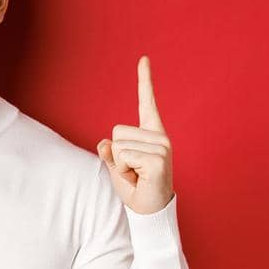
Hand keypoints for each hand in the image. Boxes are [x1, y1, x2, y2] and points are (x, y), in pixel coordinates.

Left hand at [96, 55, 175, 214]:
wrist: (149, 209)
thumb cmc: (134, 186)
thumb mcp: (116, 165)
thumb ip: (110, 151)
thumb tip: (105, 143)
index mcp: (152, 134)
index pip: (147, 103)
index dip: (144, 81)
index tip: (143, 59)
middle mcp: (160, 137)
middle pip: (117, 131)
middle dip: (116, 154)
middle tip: (132, 170)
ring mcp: (162, 148)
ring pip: (119, 145)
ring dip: (120, 164)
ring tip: (136, 175)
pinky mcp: (159, 160)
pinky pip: (124, 156)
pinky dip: (124, 170)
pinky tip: (139, 178)